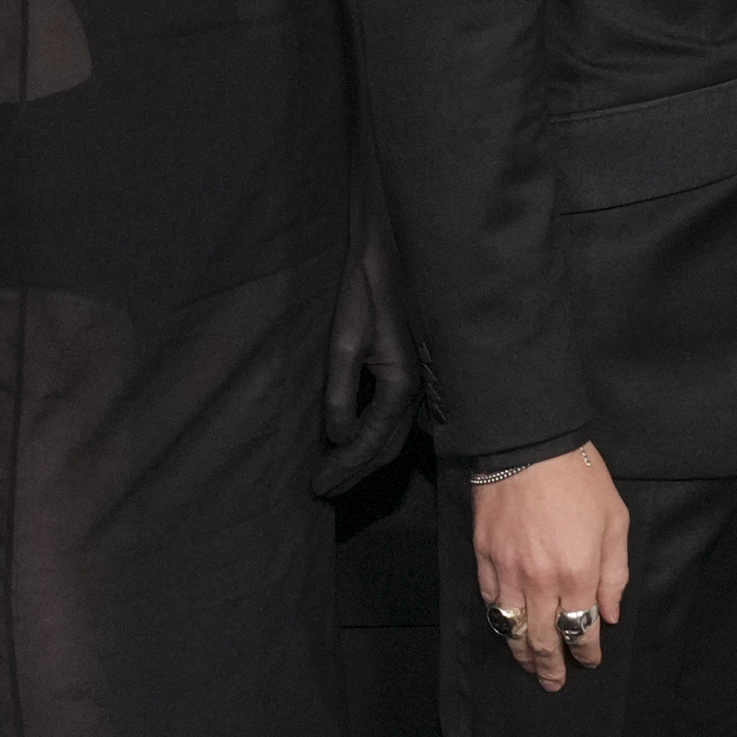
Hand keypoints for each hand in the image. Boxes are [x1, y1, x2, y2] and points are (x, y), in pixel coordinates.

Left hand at [314, 211, 417, 496]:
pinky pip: (396, 414)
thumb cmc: (365, 287)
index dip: (342, 468)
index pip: (369, 443)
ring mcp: (418, 378)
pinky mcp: (412, 366)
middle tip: (324, 489)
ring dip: (366, 455)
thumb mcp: (344, 340)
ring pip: (394, 433)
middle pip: (386, 447)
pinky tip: (355, 434)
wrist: (390, 246)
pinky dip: (375, 433)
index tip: (318, 488)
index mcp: (400, 384)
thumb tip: (336, 436)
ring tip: (336, 470)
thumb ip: (340, 393)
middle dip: (354, 470)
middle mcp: (416, 387)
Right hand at [469, 442, 626, 684]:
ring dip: (522, 653)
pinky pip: (491, 601)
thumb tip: (608, 614)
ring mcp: (507, 570)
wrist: (529, 445)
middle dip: (551, 667)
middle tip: (555, 683)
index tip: (590, 661)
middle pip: (543, 640)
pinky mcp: (484, 556)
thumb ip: (614, 574)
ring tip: (529, 667)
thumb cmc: (580, 478)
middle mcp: (540, 581)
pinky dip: (501, 620)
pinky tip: (508, 628)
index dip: (586, 652)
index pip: (581, 630)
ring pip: (512, 628)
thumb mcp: (615, 523)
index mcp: (578, 574)